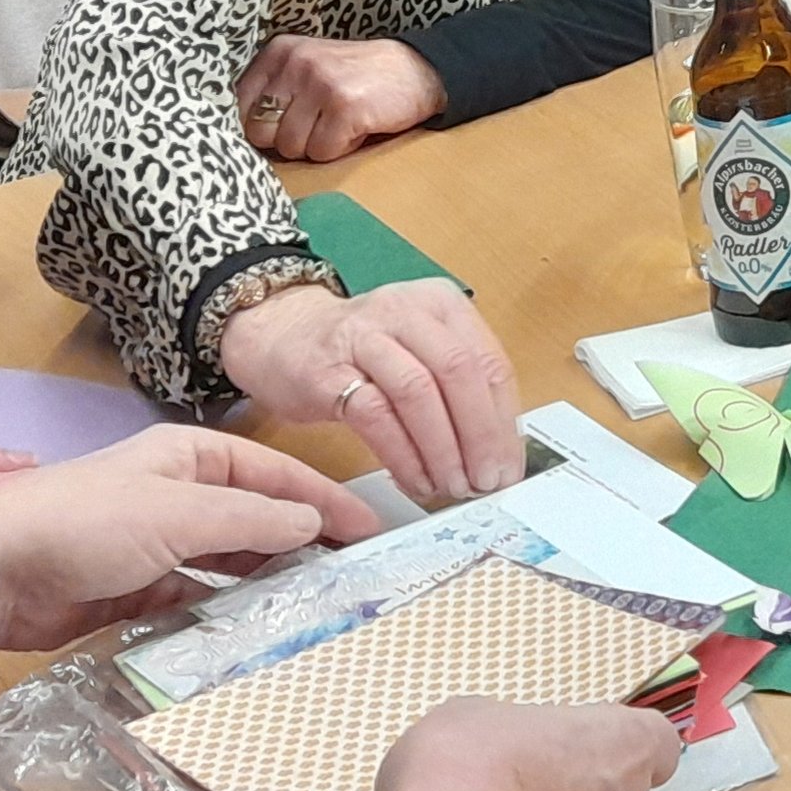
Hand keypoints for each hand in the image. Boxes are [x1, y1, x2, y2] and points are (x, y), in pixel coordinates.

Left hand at [0, 424, 381, 656]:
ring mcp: (158, 543)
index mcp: (190, 456)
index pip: (276, 474)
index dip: (326, 500)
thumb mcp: (177, 513)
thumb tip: (314, 522)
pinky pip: (199, 598)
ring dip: (267, 579)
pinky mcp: (137, 588)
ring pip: (231, 560)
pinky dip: (226, 611)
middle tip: (354, 578)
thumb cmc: (85, 525)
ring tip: (317, 606)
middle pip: (258, 516)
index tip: (372, 532)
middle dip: (303, 542)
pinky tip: (257, 629)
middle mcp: (179, 494)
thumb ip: (251, 520)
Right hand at [216, 278, 525, 500]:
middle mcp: (406, 311)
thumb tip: (498, 450)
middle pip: (460, 374)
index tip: (510, 465)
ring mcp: (364, 336)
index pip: (490, 362)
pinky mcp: (328, 370)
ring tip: (454, 487)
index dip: (505, 421)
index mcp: (442, 303)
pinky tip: (417, 481)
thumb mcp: (419, 349)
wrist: (280, 334)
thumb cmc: (360, 350)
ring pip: (420, 393)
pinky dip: (404, 455)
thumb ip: (457, 387)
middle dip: (481, 436)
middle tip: (487, 481)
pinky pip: (376, 415)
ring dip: (444, 449)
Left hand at [236, 35, 444, 162]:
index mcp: (279, 51)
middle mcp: (296, 63)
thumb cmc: (355, 78)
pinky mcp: (346, 107)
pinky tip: (356, 127)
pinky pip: (322, 152)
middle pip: (261, 132)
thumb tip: (237, 134)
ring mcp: (321, 83)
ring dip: (317, 145)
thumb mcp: (306, 69)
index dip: (261, 126)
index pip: (239, 108)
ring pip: (291, 147)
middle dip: (287, 139)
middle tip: (317, 124)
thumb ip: (272, 91)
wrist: (417, 70)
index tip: (286, 122)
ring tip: (339, 122)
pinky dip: (341, 148)